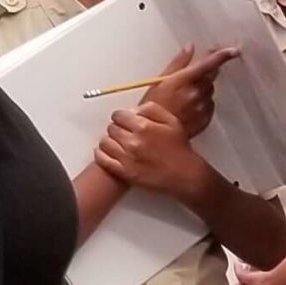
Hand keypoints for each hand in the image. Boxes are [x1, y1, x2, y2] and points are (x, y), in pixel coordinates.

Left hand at [97, 99, 211, 202]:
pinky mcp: (124, 173)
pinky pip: (103, 160)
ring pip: (104, 142)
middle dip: (117, 128)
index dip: (121, 117)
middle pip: (111, 128)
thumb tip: (135, 109)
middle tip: (124, 133)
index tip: (124, 120)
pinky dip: (101, 154)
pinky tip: (108, 152)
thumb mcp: (172, 121)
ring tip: (118, 143)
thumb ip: (151, 109)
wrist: (184, 175)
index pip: (118, 115)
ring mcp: (127, 158)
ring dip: (109, 140)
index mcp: (143, 126)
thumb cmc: (180, 149)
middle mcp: (133, 141)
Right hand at [146, 45, 234, 140]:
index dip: (222, 55)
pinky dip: (202, 104)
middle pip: (211, 77)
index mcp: (185, 79)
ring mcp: (202, 107)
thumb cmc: (153, 105)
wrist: (154, 133)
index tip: (233, 51)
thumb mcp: (161, 80)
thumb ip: (178, 62)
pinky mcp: (205, 119)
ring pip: (209, 92)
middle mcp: (197, 92)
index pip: (209, 63)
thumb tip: (190, 47)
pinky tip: (188, 108)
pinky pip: (209, 106)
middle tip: (189, 81)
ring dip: (201, 91)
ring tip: (184, 98)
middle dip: (204, 75)